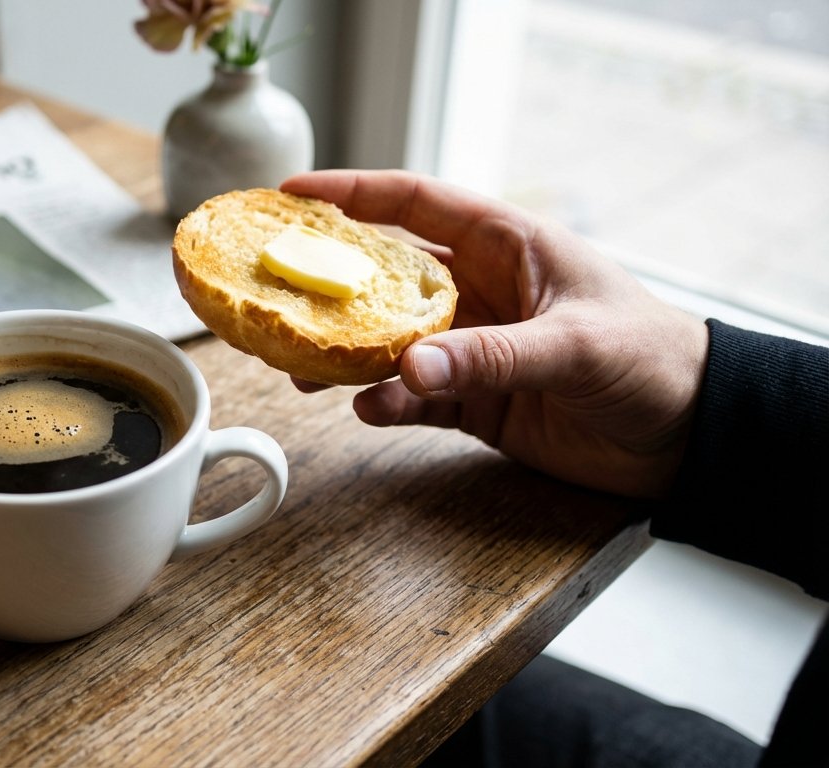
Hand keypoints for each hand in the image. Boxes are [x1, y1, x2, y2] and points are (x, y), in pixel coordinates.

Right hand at [280, 170, 708, 498]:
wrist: (690, 437)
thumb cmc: (654, 360)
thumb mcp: (576, 345)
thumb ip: (491, 355)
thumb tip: (409, 368)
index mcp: (507, 246)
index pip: (416, 204)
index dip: (352, 194)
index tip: (291, 193)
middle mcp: (481, 291)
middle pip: (384, 278)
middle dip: (330, 288)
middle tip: (276, 297)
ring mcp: (473, 347)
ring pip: (388, 343)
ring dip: (346, 358)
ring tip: (303, 373)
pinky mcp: (476, 400)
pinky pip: (413, 398)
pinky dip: (386, 405)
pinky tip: (370, 411)